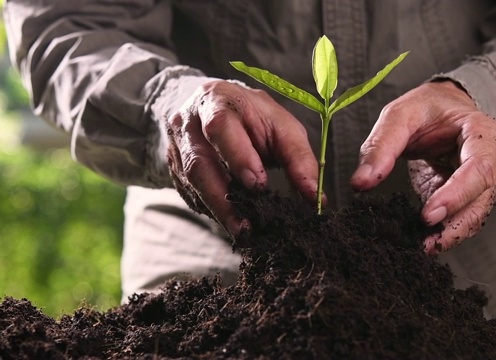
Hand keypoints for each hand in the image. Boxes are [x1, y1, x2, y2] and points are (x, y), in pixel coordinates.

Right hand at [165, 79, 318, 236]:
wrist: (215, 108)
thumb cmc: (254, 117)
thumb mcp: (282, 126)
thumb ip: (299, 158)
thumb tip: (316, 198)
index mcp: (218, 99)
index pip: (221, 126)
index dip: (238, 157)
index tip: (258, 185)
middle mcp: (188, 122)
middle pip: (199, 162)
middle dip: (223, 198)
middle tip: (247, 226)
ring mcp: (176, 147)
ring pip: (192, 184)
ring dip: (219, 210)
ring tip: (243, 231)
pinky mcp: (173, 168)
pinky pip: (190, 194)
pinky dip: (212, 210)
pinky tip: (230, 220)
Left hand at [350, 80, 495, 253]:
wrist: (444, 108)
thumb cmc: (427, 108)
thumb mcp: (400, 115)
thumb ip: (380, 146)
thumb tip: (360, 183)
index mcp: (483, 133)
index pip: (478, 169)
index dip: (456, 195)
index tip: (428, 215)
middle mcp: (493, 160)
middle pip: (481, 200)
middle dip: (454, 226)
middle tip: (423, 243)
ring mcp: (484, 182)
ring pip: (475, 216)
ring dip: (449, 235)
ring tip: (420, 247)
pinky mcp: (469, 197)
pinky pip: (461, 219)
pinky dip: (444, 233)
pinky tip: (423, 241)